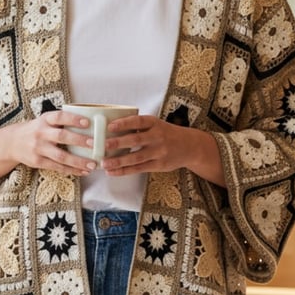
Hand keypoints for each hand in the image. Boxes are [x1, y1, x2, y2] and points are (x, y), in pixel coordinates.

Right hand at [0, 110, 98, 187]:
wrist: (13, 142)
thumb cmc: (37, 129)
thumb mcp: (45, 120)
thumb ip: (62, 122)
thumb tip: (91, 122)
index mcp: (45, 120)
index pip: (60, 117)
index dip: (73, 119)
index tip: (87, 122)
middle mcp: (41, 133)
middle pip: (61, 136)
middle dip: (79, 140)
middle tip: (94, 144)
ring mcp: (38, 148)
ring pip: (61, 156)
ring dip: (78, 161)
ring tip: (93, 164)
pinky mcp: (38, 162)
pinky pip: (57, 167)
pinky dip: (71, 170)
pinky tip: (83, 171)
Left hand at [101, 115, 225, 186]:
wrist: (190, 147)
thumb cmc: (166, 134)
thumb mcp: (156, 125)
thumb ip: (138, 127)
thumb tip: (110, 129)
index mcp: (155, 123)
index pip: (138, 121)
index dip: (124, 123)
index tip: (110, 126)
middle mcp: (157, 137)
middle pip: (136, 140)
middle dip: (119, 143)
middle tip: (104, 145)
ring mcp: (159, 152)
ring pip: (136, 157)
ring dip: (119, 161)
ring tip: (104, 163)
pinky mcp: (159, 165)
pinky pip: (139, 168)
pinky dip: (124, 171)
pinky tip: (112, 172)